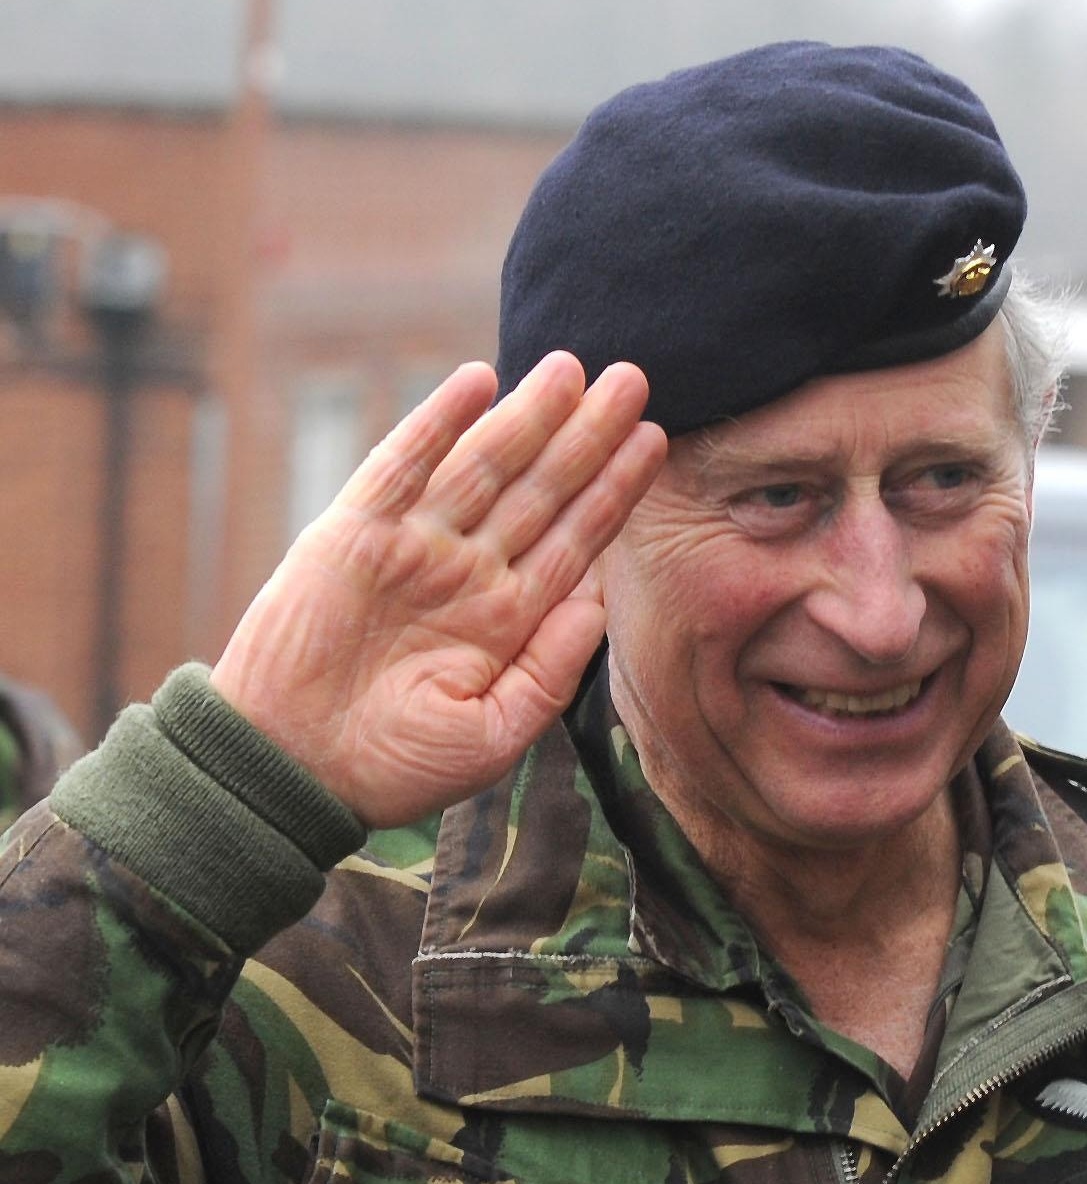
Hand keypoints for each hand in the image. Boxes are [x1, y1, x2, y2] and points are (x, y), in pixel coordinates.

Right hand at [211, 353, 665, 827]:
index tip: (653, 443)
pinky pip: (401, 464)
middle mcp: (468, 572)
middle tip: (633, 380)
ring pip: (483, 466)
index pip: (575, 539)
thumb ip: (551, 667)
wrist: (294, 772)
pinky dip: (438, 423)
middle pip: (541, 490)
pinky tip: (478, 381)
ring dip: (527, 416)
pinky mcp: (354, 532)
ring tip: (572, 369)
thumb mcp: (495, 732)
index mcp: (506, 618)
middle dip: (587, 437)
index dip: (614, 489)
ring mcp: (414, 546)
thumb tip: (600, 601)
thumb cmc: (395, 766)